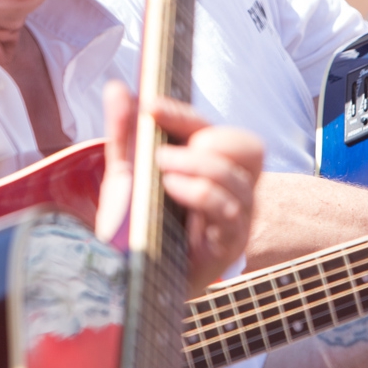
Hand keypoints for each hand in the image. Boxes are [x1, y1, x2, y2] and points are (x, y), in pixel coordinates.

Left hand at [102, 82, 260, 293]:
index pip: (210, 128)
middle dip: (208, 139)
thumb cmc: (137, 226)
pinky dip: (202, 194)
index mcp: (209, 166)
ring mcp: (234, 218)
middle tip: (164, 152)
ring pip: (238, 179)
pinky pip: (229, 212)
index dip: (182, 114)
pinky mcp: (227, 246)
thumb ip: (125, 133)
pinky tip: (172, 189)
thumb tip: (118, 87)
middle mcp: (230, 189)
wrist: (126, 279)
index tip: (148, 106)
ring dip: (198, 166)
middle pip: (248, 147)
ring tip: (161, 170)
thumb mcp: (126, 175)